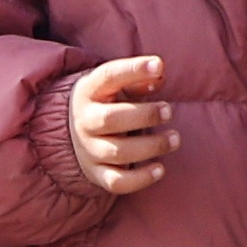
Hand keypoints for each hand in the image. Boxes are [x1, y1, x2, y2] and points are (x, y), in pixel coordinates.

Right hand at [66, 53, 176, 194]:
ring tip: (174, 138)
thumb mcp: (115, 86)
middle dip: (145, 115)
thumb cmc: (106, 103)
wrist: (72, 133)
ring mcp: (89, 150)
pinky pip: (118, 182)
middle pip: (112, 119)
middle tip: (169, 111)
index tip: (158, 64)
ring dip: (152, 146)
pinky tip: (160, 168)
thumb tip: (158, 74)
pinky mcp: (96, 174)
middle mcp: (85, 121)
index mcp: (89, 91)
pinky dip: (141, 178)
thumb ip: (138, 80)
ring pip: (119, 152)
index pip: (108, 76)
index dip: (134, 69)